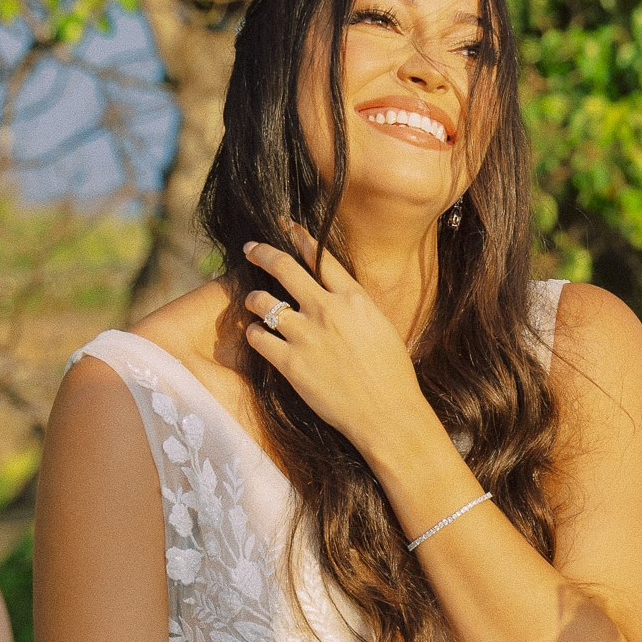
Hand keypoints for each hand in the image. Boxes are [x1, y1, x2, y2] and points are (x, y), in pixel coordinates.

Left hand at [240, 227, 432, 460]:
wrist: (388, 414)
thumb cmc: (392, 374)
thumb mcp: (381, 327)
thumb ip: (355, 306)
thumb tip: (336, 294)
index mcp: (354, 299)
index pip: (320, 256)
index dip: (299, 238)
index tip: (285, 227)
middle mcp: (327, 310)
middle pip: (284, 268)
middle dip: (262, 253)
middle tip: (250, 248)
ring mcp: (306, 336)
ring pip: (263, 301)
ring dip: (254, 298)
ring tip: (253, 301)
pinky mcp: (291, 364)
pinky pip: (258, 338)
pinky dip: (255, 334)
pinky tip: (258, 336)